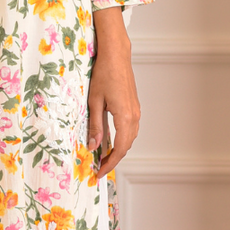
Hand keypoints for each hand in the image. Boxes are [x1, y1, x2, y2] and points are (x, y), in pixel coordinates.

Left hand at [88, 7, 140, 177]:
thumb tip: (93, 146)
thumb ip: (95, 125)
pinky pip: (130, 129)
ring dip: (118, 150)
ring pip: (129, 138)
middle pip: (126, 146)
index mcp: (125, 118)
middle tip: (98, 168)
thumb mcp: (94, 102)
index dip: (109, 163)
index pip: (119, 149)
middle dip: (113, 160)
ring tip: (103, 157)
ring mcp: (136, 112)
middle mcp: (134, 117)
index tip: (99, 173)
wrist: (116, 56)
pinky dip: (122, 139)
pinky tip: (110, 140)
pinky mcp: (134, 107)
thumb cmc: (104, 75)